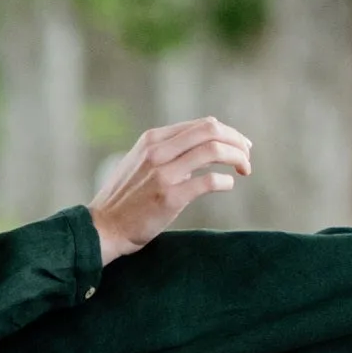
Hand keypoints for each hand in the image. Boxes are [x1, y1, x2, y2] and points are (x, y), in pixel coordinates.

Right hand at [88, 116, 252, 265]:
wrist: (103, 227)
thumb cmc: (125, 199)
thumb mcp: (140, 163)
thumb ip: (167, 152)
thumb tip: (204, 148)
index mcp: (152, 140)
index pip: (201, 125)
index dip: (227, 133)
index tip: (239, 146)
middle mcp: (158, 152)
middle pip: (211, 131)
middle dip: (237, 141)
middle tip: (247, 156)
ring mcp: (163, 173)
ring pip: (214, 151)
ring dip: (237, 158)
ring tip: (245, 169)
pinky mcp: (169, 197)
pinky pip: (209, 181)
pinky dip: (225, 181)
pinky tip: (227, 185)